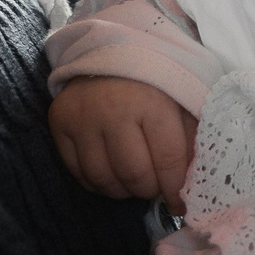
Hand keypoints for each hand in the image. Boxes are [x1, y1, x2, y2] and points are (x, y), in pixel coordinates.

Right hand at [48, 75, 194, 210]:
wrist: (110, 50)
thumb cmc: (154, 79)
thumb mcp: (183, 99)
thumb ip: (192, 138)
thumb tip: (194, 183)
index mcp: (153, 102)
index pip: (168, 159)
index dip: (175, 188)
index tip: (180, 204)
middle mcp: (114, 110)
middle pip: (134, 174)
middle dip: (149, 189)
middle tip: (155, 187)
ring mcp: (83, 117)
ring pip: (104, 179)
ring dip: (123, 190)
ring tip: (135, 181)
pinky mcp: (60, 123)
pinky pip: (79, 173)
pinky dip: (99, 182)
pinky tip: (112, 174)